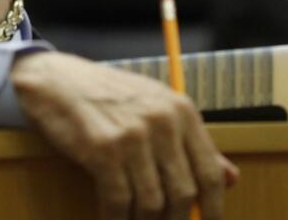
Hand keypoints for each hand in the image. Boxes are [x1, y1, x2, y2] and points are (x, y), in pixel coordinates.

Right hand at [11, 52, 236, 219]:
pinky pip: (118, 202)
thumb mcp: (156, 108)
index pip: (210, 173)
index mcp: (182, 111)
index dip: (213, 208)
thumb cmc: (107, 96)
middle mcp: (162, 122)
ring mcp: (132, 136)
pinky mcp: (103, 150)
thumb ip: (191, 143)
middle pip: (183, 194)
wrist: (56, 80)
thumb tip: (230, 179)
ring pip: (152, 203)